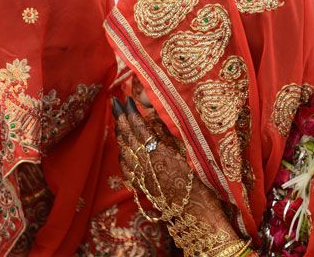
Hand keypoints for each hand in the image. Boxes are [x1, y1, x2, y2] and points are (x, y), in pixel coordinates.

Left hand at [112, 97, 250, 255]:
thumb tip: (155, 118)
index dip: (131, 114)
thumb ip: (169, 137)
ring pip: (124, 152)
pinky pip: (126, 166)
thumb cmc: (199, 183)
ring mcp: (142, 176)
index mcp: (158, 154)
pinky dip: (122, 153)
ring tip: (117, 120)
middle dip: (120, 119)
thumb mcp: (187, 155)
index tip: (126, 100)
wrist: (196, 214)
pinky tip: (122, 147)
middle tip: (115, 103)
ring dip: (119, 134)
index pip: (139, 129)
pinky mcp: (142, 186)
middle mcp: (146, 164)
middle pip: (128, 138)